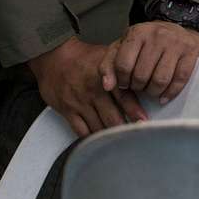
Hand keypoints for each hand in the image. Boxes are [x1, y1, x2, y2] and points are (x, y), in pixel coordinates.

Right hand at [27, 37, 143, 137]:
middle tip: (136, 138)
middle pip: (112, 117)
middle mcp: (93, 91)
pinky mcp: (67, 111)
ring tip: (121, 142)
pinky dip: (92, 138)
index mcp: (106, 77)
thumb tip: (145, 77)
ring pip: (98, 127)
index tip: (144, 122)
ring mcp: (79, 103)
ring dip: (110, 136)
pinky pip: (81, 131)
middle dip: (125, 129)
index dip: (134, 110)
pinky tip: (101, 142)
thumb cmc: (84, 58)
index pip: (123, 96)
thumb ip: (124, 68)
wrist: (53, 58)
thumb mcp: (106, 55)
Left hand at [100, 20, 198, 102]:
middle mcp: (157, 35)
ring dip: (153, 92)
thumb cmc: (146, 42)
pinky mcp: (191, 50)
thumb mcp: (123, 47)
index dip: (121, 81)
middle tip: (139, 87)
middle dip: (138, 87)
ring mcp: (175, 42)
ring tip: (151, 91)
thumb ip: (109, 65)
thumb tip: (107, 86)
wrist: (176, 27)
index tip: (125, 83)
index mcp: (137, 33)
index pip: (123, 65)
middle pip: (142, 75)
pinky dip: (171, 92)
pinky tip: (164, 96)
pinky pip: (180, 79)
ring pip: (161, 79)